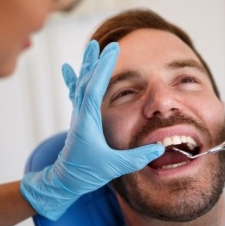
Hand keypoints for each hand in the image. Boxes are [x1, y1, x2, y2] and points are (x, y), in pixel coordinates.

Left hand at [21, 41, 163, 219]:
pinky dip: (74, 79)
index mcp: (87, 122)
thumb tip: (159, 149)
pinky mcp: (79, 120)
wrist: (64, 181)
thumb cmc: (86, 173)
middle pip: (87, 81)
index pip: (94, 88)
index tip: (111, 50)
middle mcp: (80, 115)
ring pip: (81, 84)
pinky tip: (68, 69)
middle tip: (105, 44)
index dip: (103, 68)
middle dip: (96, 61)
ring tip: (91, 48)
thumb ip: (137, 158)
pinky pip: (76, 94)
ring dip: (88, 66)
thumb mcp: (113, 167)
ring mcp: (78, 116)